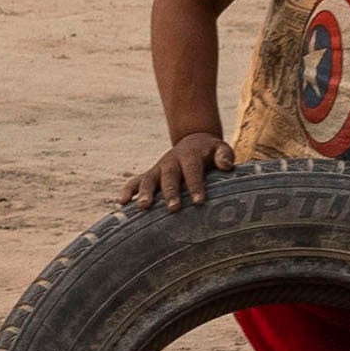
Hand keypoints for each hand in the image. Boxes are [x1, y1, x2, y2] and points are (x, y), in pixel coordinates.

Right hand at [114, 125, 236, 212]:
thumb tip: (227, 166)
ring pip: (149, 179)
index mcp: (190, 156)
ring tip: (142, 207)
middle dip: (170, 193)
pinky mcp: (150, 174)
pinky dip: (128, 190)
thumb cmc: (210, 152)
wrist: (193, 141)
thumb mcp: (220, 148)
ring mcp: (158, 168)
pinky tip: (122, 203)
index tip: (199, 201)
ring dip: (145, 192)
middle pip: (169, 177)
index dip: (195, 185)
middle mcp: (171, 162)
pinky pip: (135, 181)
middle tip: (173, 209)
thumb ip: (224, 155)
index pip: (193, 171)